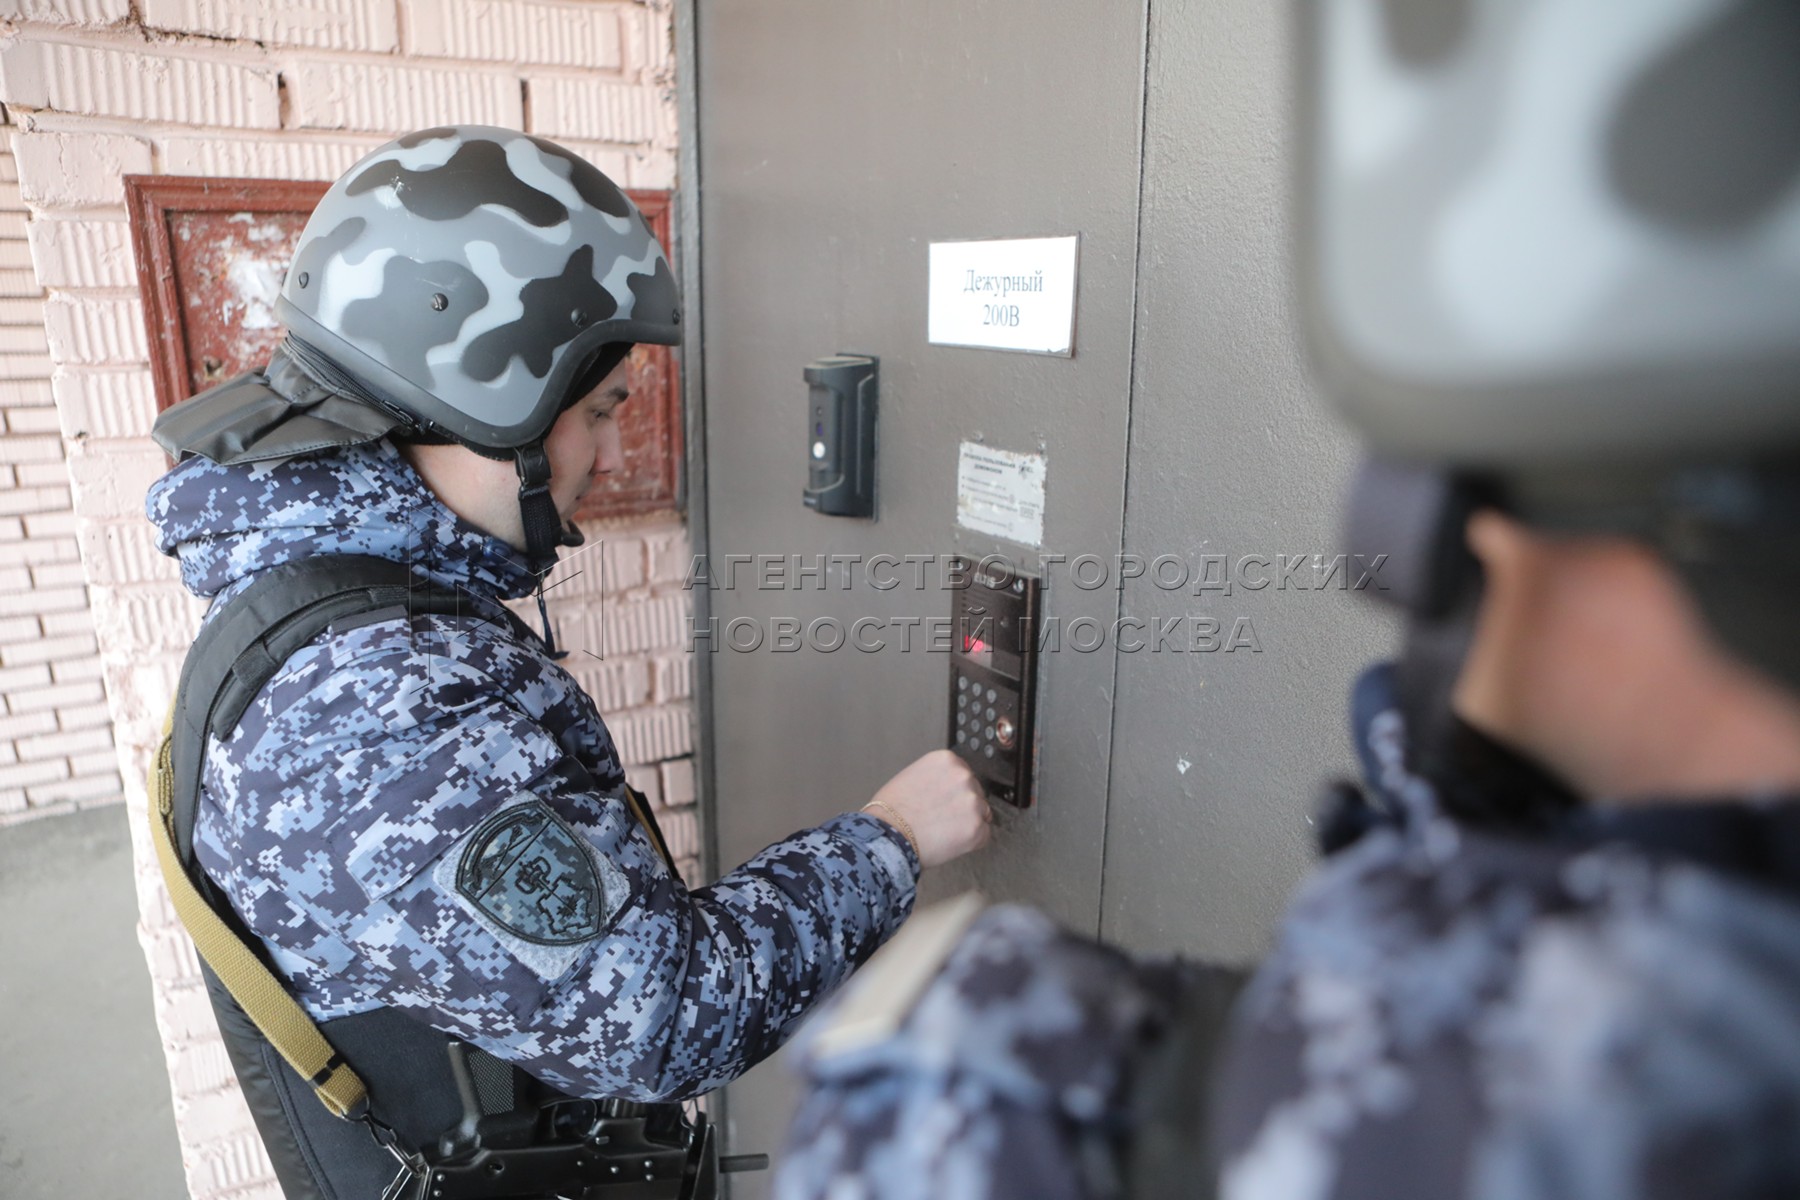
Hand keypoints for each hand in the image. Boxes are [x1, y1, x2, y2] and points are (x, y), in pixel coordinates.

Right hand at [864, 750, 992, 867]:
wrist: (886, 836)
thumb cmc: (891, 810)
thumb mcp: (912, 775)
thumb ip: (936, 777)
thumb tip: (947, 788)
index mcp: (947, 760)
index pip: (963, 774)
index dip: (953, 792)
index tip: (943, 802)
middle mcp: (963, 776)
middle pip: (975, 792)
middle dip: (962, 806)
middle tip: (940, 819)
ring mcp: (972, 802)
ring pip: (981, 814)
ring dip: (967, 823)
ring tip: (942, 831)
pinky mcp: (976, 827)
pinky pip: (983, 836)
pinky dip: (970, 842)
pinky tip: (950, 842)